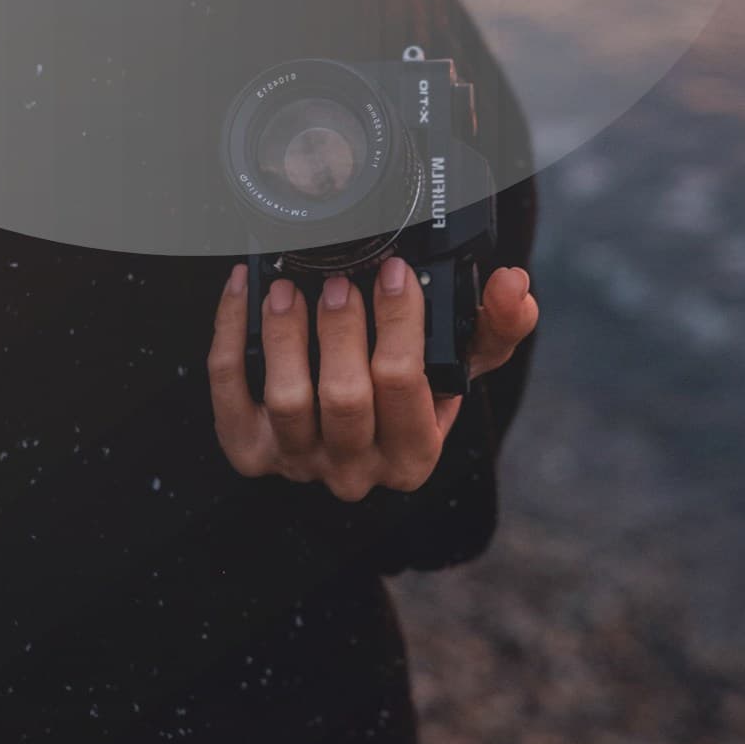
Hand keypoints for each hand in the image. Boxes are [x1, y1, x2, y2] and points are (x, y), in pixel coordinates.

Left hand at [207, 258, 538, 502]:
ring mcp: (298, 463)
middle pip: (344, 399)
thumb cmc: (416, 388)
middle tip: (339, 282)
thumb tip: (513, 286)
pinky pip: (230, 392)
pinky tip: (245, 289)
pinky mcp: (248, 448)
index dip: (399, 324)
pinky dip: (231, 334)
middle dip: (340, 332)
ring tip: (289, 287)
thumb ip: (498, 324)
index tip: (395, 272)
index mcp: (414, 454)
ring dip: (285, 336)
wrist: (359, 429)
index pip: (406, 386)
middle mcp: (356, 470)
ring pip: (287, 400)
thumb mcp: (465, 362)